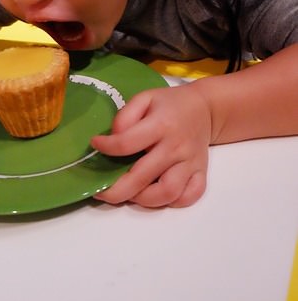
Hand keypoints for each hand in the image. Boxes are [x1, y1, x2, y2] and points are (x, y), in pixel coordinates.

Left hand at [91, 83, 211, 207]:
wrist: (205, 108)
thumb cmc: (170, 104)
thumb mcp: (145, 98)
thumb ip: (126, 115)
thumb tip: (112, 137)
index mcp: (161, 124)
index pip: (127, 143)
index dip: (106, 147)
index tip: (95, 145)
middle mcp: (175, 147)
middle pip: (143, 177)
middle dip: (116, 190)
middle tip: (100, 192)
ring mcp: (190, 163)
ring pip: (167, 193)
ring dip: (143, 200)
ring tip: (128, 194)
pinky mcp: (200, 174)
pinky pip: (188, 197)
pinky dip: (171, 202)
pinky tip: (156, 195)